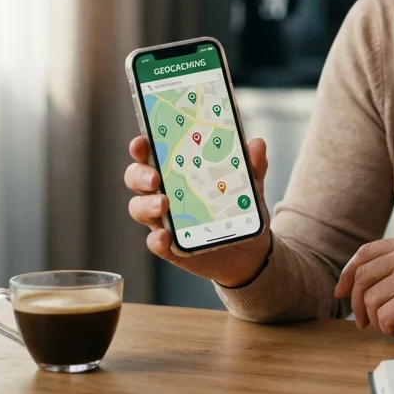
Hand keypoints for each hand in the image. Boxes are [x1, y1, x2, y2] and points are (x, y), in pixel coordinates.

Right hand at [124, 135, 271, 287]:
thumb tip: (257, 144)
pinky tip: (165, 236)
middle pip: (136, 179)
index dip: (141, 147)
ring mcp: (164, 220)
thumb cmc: (240, 210)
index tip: (141, 142)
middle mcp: (164, 193)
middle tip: (154, 178)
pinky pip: (154, 242)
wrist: (250, 250)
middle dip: (139, 175)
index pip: (151, 154)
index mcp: (177, 172)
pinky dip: (156, 239)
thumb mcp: (250, 187)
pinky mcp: (170, 246)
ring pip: (139, 208)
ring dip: (146, 205)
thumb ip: (252, 166)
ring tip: (163, 204)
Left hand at [333, 234, 393, 340]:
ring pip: (371, 299)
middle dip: (355, 303)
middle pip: (362, 277)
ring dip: (376, 320)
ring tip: (392, 326)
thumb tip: (354, 284)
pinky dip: (387, 328)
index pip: (365, 253)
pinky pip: (384, 316)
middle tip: (362, 322)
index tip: (340, 292)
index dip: (347, 273)